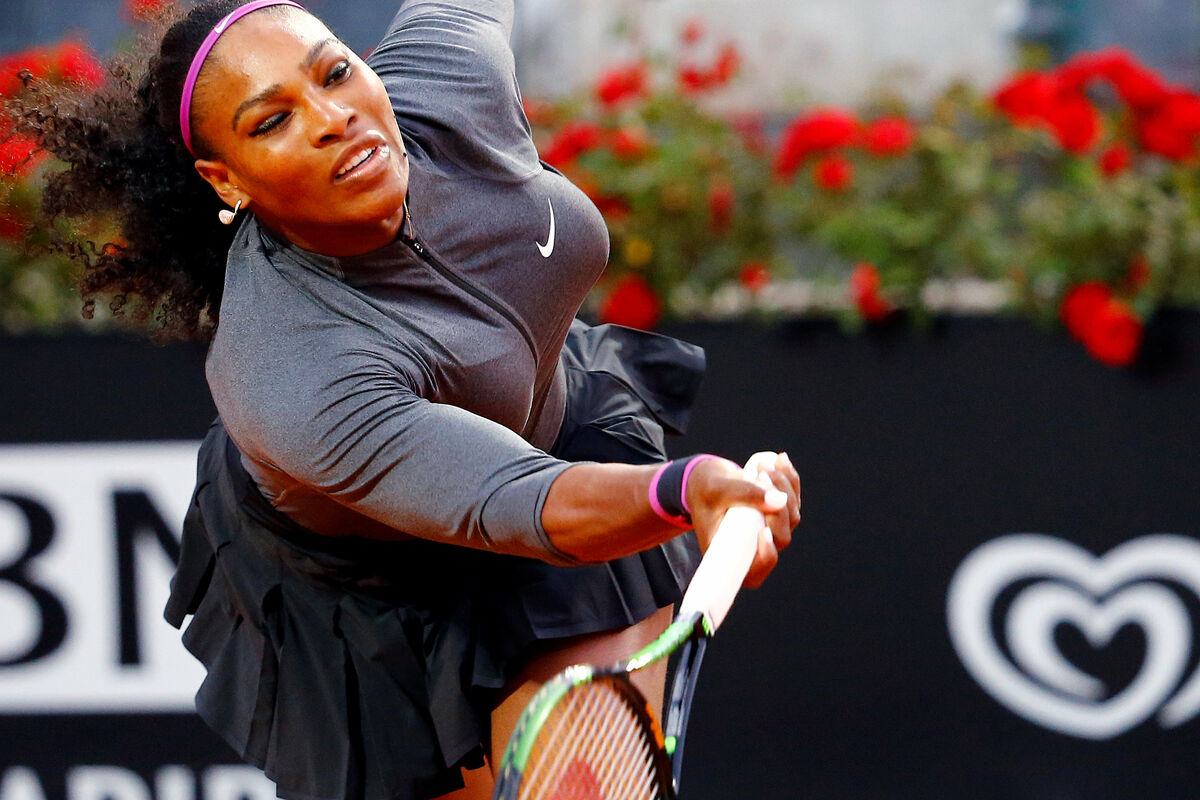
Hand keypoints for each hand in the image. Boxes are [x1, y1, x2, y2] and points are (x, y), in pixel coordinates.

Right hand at [685, 451, 800, 587]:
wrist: (708, 482)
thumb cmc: (705, 491)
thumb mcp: (716, 490)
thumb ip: (744, 494)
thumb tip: (779, 500)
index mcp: (732, 554)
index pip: (756, 571)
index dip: (765, 556)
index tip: (764, 533)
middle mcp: (754, 547)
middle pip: (780, 537)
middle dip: (777, 506)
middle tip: (762, 476)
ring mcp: (771, 531)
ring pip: (792, 515)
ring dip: (784, 485)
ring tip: (764, 464)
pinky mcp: (780, 514)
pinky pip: (793, 498)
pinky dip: (789, 478)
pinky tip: (779, 459)